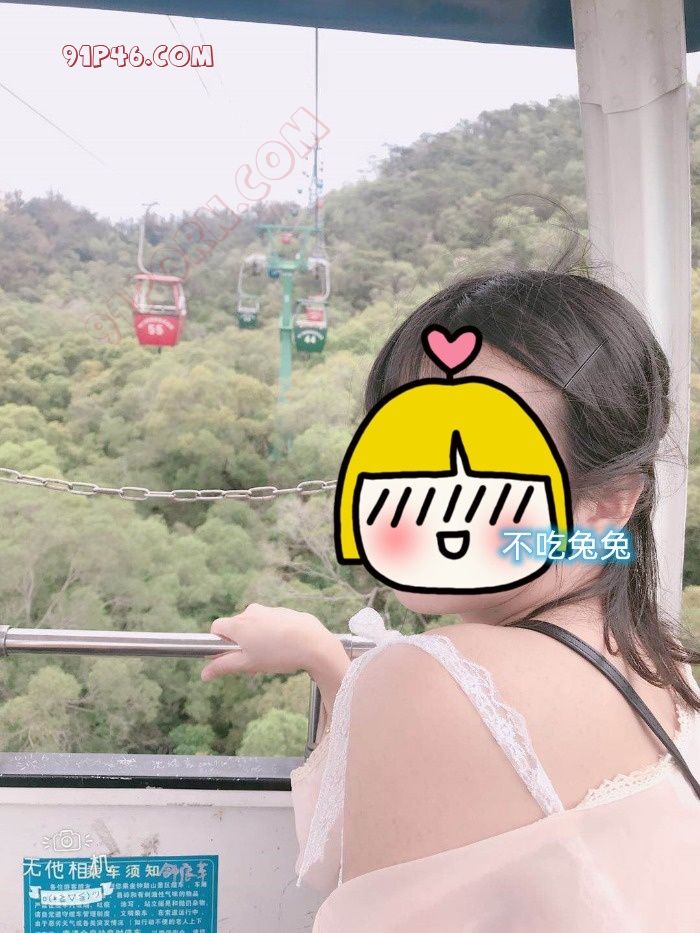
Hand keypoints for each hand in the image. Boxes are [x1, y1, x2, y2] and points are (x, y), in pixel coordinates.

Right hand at [200, 603, 336, 681]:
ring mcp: (270, 610)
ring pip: (256, 627)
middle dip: (240, 646)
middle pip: (237, 628)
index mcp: (239, 623)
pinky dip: (273, 636)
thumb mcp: (247, 664)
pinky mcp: (287, 613)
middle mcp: (252, 612)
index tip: (228, 656)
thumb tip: (203, 674)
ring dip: (257, 642)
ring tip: (271, 660)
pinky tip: (285, 650)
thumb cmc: (277, 654)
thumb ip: (223, 666)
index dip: (219, 643)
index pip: (217, 627)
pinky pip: (272, 624)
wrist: (314, 644)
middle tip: (253, 665)